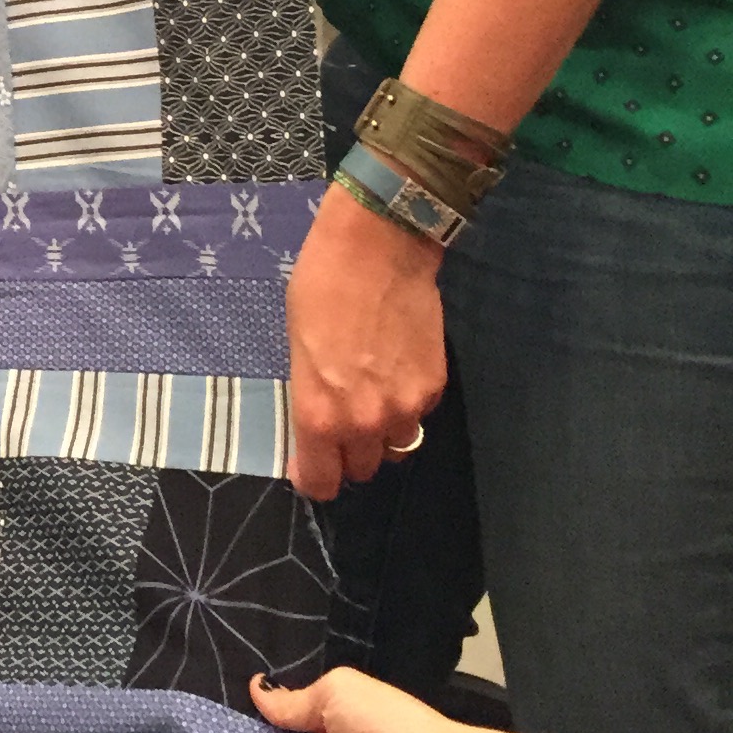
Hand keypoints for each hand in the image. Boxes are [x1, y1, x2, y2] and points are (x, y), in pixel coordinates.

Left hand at [284, 181, 446, 500]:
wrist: (380, 251)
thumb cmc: (321, 289)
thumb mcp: (297, 348)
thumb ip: (312, 398)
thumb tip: (320, 426)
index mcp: (319, 415)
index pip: (322, 481)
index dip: (314, 477)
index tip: (310, 465)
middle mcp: (365, 423)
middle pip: (362, 469)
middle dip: (349, 453)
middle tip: (341, 421)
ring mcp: (405, 408)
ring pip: (395, 446)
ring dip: (382, 433)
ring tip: (371, 394)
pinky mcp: (434, 388)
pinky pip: (418, 416)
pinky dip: (406, 406)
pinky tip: (395, 371)